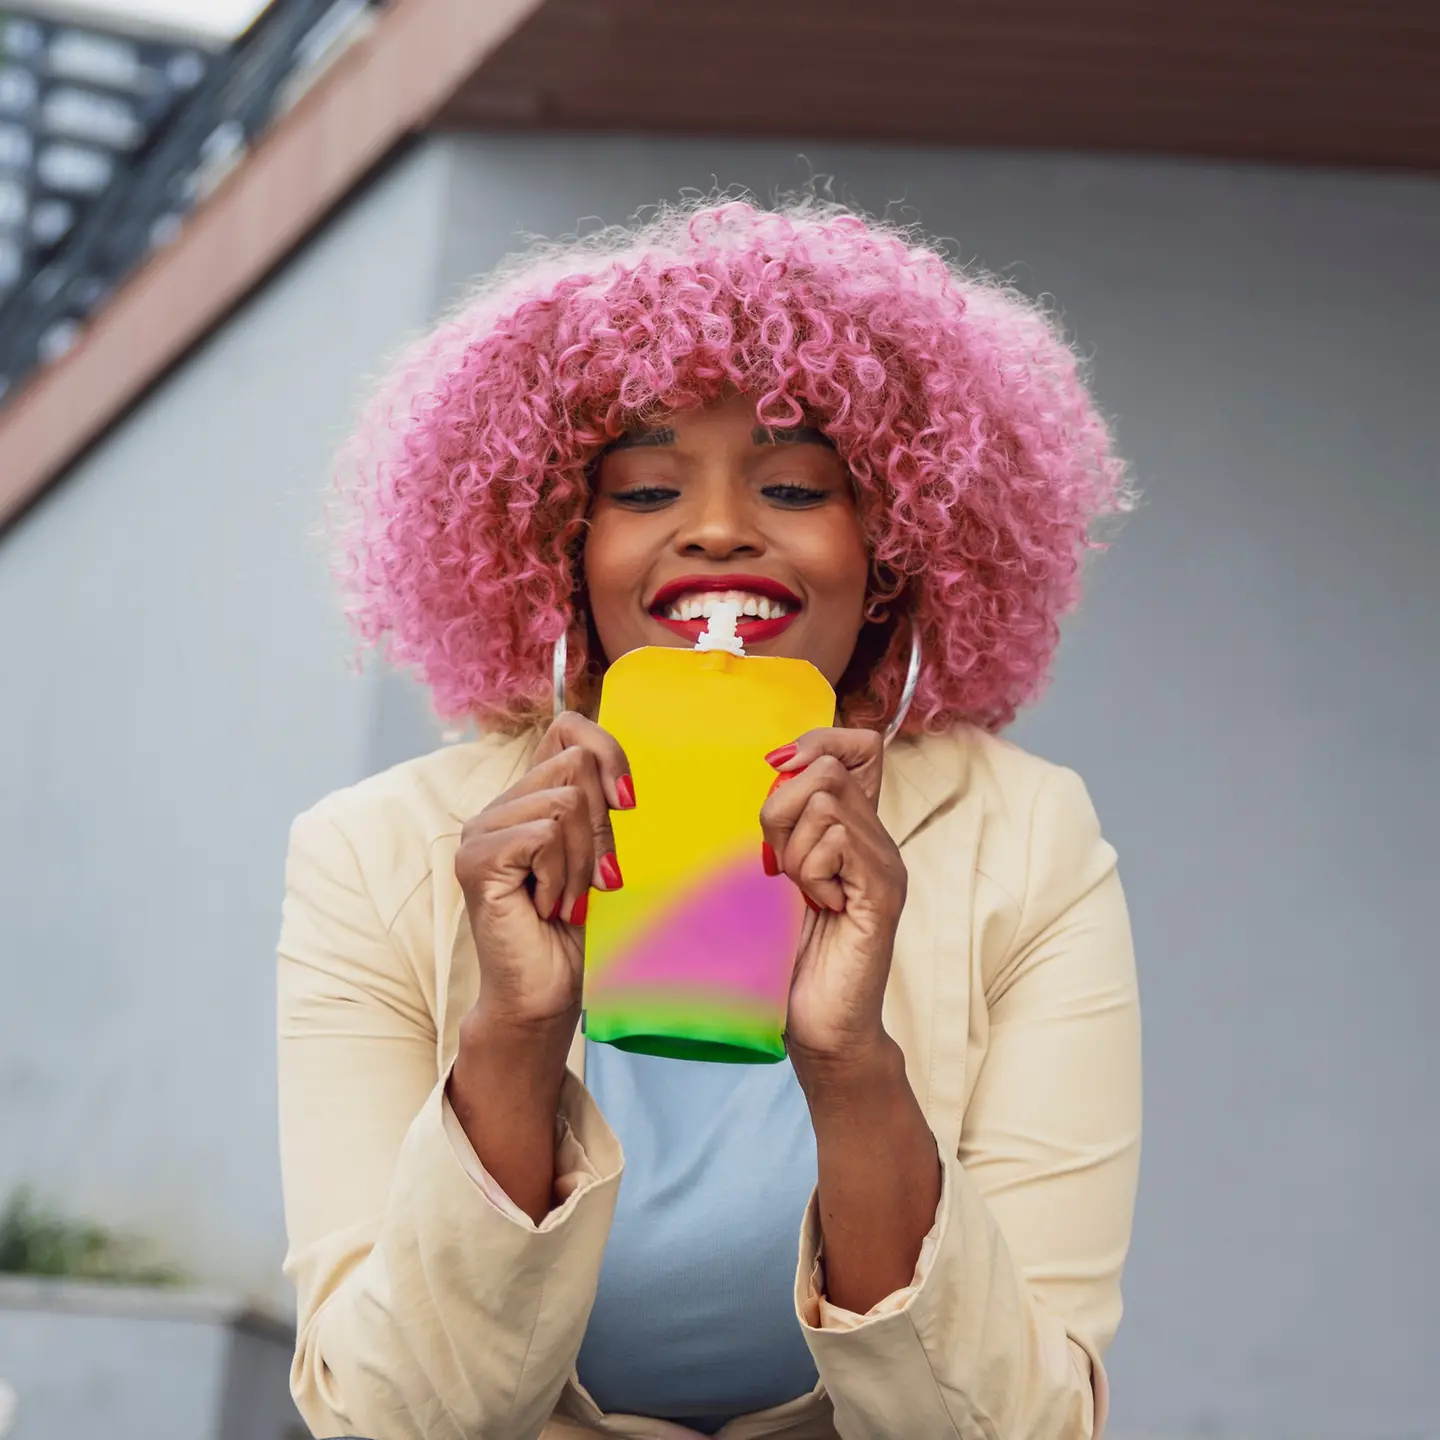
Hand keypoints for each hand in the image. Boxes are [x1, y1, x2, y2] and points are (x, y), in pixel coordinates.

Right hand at [454, 711, 633, 1033]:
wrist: (546, 994)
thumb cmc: (575, 930)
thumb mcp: (599, 855)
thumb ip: (598, 808)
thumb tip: (620, 781)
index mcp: (529, 797)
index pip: (567, 728)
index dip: (608, 753)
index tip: (627, 803)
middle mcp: (499, 806)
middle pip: (575, 765)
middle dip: (601, 828)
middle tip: (591, 881)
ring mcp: (481, 831)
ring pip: (564, 802)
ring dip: (581, 861)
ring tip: (566, 898)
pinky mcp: (476, 859)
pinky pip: (544, 836)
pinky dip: (561, 876)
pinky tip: (546, 907)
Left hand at [759, 727, 906, 1074]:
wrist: (821, 1028)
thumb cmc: (791, 957)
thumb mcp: (777, 875)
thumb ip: (782, 825)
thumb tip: (771, 768)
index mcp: (855, 828)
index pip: (859, 743)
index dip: (814, 742)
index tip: (776, 775)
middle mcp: (878, 839)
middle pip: (828, 767)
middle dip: (782, 807)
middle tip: (779, 863)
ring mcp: (885, 866)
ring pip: (828, 802)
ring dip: (794, 846)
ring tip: (799, 889)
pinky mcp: (882, 895)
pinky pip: (838, 844)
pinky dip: (812, 870)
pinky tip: (817, 905)